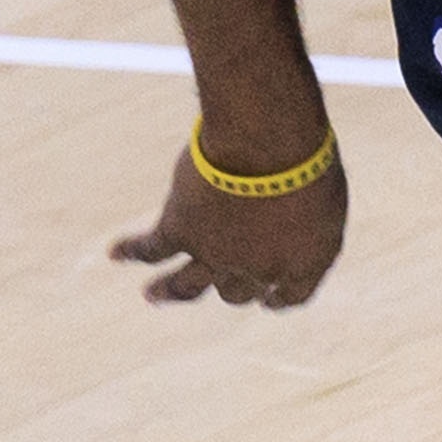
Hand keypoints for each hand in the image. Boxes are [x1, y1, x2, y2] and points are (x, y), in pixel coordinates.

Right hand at [111, 143, 346, 307]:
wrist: (269, 142)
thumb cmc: (307, 154)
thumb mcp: (325, 186)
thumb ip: (310, 210)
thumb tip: (293, 207)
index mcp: (306, 261)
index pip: (292, 295)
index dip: (278, 298)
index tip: (270, 300)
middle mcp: (260, 269)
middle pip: (239, 290)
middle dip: (234, 288)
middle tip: (227, 288)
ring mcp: (217, 255)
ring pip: (187, 284)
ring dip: (168, 291)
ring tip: (152, 295)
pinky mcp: (181, 230)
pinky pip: (152, 248)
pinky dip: (131, 250)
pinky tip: (116, 252)